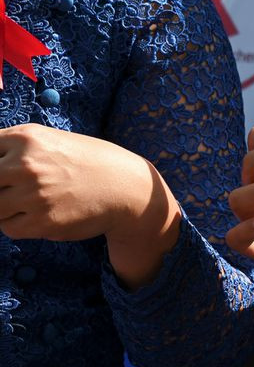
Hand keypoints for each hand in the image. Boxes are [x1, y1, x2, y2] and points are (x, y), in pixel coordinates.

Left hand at [0, 123, 179, 285]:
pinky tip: (39, 214)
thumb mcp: (51, 140)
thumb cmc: (88, 162)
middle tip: (15, 190)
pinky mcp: (43, 222)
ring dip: (5, 207)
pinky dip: (17, 224)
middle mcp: (27, 164)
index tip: (6, 175)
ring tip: (28, 203)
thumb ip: (14, 147)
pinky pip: (8, 227)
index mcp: (27, 138)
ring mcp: (34, 194)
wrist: (127, 188)